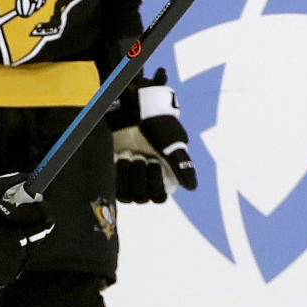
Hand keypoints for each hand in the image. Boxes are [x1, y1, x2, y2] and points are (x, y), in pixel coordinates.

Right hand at [0, 175, 53, 285]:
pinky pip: (17, 261)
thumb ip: (8, 185)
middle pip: (38, 234)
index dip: (41, 207)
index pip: (44, 218)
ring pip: (28, 248)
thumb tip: (25, 179)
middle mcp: (19, 249)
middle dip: (31, 222)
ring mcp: (12, 265)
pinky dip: (11, 251)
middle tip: (17, 211)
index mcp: (17, 228)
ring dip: (21, 236)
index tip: (36, 200)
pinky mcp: (4, 277)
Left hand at [108, 68, 197, 202]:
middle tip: (141, 157)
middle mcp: (148, 179)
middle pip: (141, 198)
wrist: (134, 109)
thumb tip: (191, 187)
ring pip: (126, 195)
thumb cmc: (157, 125)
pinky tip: (121, 157)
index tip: (153, 162)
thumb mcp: (171, 143)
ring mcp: (131, 175)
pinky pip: (114, 186)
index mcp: (165, 176)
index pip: (158, 197)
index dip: (154, 184)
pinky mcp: (117, 170)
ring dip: (127, 178)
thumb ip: (182, 165)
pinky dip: (117, 174)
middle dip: (140, 178)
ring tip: (129, 157)